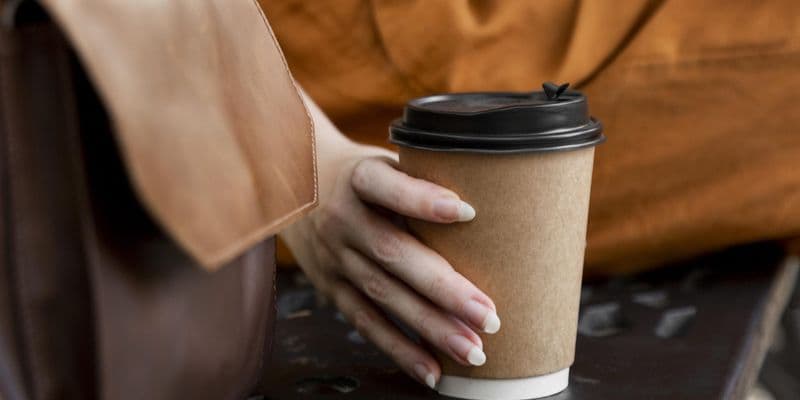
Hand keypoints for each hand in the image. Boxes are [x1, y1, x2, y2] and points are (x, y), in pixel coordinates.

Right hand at [281, 94, 499, 389]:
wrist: (297, 185)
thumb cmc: (361, 174)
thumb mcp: (383, 160)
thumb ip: (419, 179)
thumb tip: (490, 201)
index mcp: (357, 177)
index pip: (386, 186)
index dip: (422, 200)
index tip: (468, 212)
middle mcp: (342, 219)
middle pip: (393, 253)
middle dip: (443, 288)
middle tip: (488, 315)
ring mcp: (334, 257)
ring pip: (383, 295)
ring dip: (429, 326)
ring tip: (471, 349)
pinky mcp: (331, 287)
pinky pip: (365, 321)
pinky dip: (399, 348)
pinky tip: (432, 370)